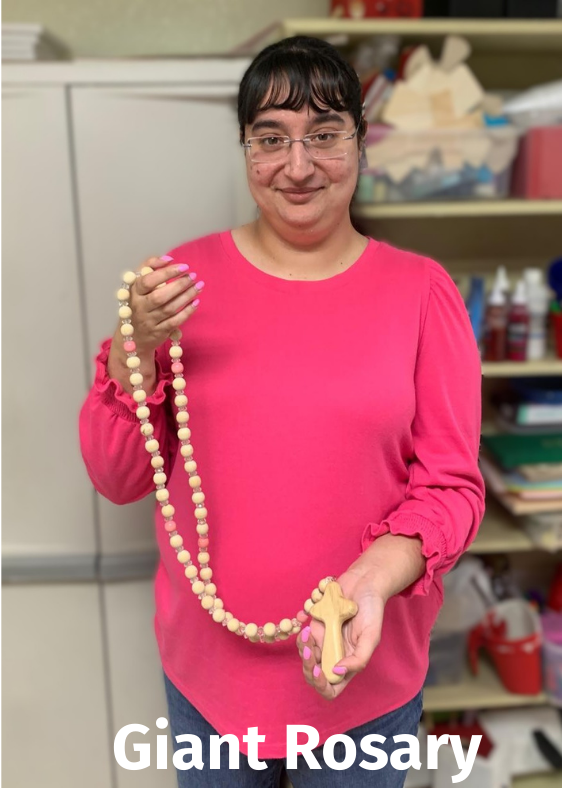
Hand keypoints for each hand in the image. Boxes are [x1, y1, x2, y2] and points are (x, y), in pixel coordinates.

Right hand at [127, 255, 202, 355]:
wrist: (133, 335)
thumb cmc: (139, 302)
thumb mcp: (138, 283)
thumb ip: (150, 266)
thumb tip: (168, 259)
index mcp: (134, 292)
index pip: (148, 281)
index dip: (166, 273)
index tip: (183, 267)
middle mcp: (139, 307)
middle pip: (159, 296)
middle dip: (179, 285)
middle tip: (193, 276)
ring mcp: (149, 321)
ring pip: (169, 309)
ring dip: (186, 296)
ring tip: (199, 286)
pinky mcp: (159, 332)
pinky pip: (175, 321)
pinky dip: (187, 312)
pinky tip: (196, 302)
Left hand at [296, 569, 384, 700]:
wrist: (363, 582)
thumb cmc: (372, 609)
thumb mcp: (372, 636)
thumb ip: (358, 659)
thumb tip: (338, 671)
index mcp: (348, 662)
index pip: (332, 688)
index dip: (321, 685)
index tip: (318, 670)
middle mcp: (334, 654)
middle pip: (313, 673)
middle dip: (307, 664)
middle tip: (310, 648)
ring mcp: (323, 640)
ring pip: (304, 654)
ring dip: (302, 646)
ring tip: (308, 631)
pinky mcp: (315, 625)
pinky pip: (301, 636)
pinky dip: (301, 631)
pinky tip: (308, 621)